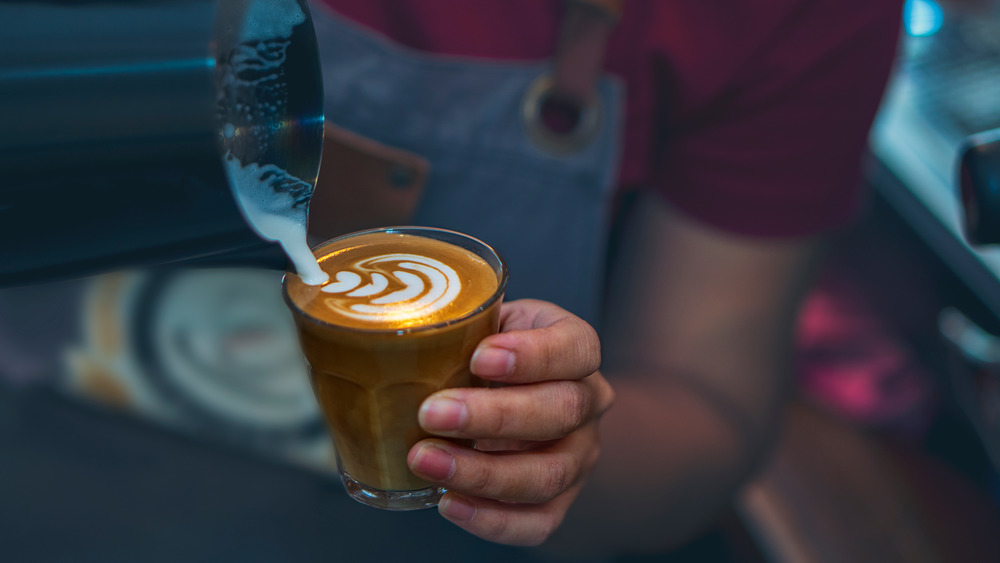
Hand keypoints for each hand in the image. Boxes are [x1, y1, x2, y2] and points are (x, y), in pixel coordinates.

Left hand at [407, 299, 613, 545]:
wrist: (499, 391)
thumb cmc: (482, 349)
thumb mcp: (477, 322)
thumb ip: (454, 326)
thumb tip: (386, 334)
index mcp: (575, 348)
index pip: (576, 348)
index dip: (533, 355)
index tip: (480, 357)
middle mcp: (588, 401)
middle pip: (562, 411)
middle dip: (494, 416)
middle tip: (433, 413)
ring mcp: (580, 454)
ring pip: (548, 473)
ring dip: (483, 473)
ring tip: (425, 461)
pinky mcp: (561, 498)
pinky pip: (538, 522)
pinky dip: (491, 520)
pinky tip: (448, 502)